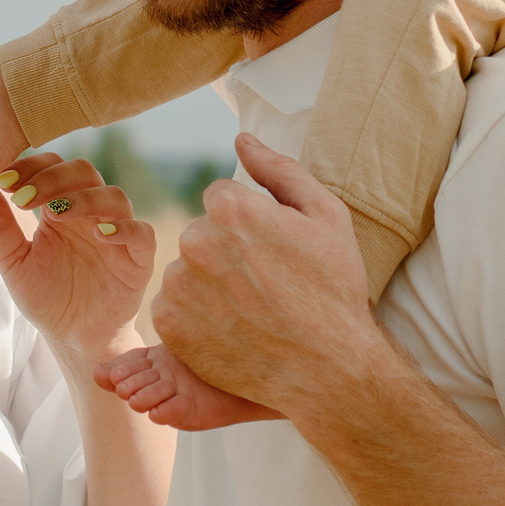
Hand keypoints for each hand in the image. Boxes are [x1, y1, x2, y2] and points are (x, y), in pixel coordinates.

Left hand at [0, 150, 157, 359]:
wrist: (72, 339)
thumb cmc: (45, 297)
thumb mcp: (12, 260)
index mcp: (60, 207)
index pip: (53, 166)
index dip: (32, 166)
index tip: (4, 180)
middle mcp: (90, 213)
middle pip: (84, 172)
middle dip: (53, 179)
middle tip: (24, 198)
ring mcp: (117, 233)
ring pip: (113, 197)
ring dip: (85, 199)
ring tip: (57, 214)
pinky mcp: (138, 259)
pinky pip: (142, 233)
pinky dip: (125, 228)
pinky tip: (101, 234)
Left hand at [150, 133, 384, 413]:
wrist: (329, 367)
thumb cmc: (334, 287)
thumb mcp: (327, 215)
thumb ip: (279, 169)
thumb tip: (241, 138)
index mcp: (231, 207)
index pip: (220, 200)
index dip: (250, 225)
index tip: (273, 252)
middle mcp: (196, 241)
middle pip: (201, 234)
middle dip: (226, 252)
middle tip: (265, 284)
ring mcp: (180, 286)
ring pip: (187, 271)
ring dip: (209, 284)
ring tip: (250, 309)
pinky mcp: (169, 326)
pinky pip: (175, 307)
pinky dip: (197, 317)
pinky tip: (233, 329)